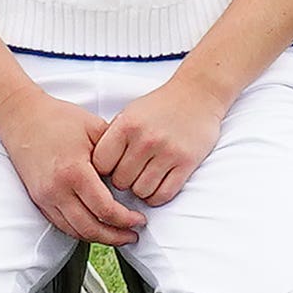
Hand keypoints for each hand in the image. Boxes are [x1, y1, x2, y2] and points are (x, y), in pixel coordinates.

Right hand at [0, 87, 145, 245]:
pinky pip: (60, 224)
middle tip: (132, 236)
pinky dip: (79, 230)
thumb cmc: (56, 118)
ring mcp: (44, 196)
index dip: (126, 220)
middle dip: (115, 237)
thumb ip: (116, 153)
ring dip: (97, 237)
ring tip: (116, 235)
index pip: (105, 210)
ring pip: (74, 231)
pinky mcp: (38, 198)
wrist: (21, 116)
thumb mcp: (94, 128)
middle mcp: (56, 189)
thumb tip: (134, 176)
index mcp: (74, 172)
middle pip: (89, 228)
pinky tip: (93, 226)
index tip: (139, 220)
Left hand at [93, 76, 226, 206]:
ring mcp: (167, 153)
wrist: (197, 95)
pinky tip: (156, 186)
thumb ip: (113, 138)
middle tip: (129, 175)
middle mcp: (145, 140)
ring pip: (141, 191)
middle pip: (120, 181)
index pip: (100, 164)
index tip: (109, 168)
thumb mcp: (129, 114)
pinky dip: (157, 196)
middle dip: (122, 182)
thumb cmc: (159, 107)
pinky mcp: (186, 164)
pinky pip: (164, 194)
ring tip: (142, 179)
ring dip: (140, 190)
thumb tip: (95, 167)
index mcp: (126, 126)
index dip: (102, 170)